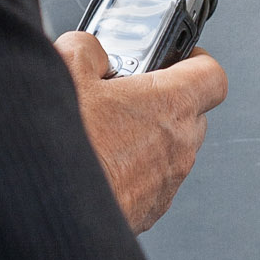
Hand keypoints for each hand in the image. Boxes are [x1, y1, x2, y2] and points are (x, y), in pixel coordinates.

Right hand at [53, 31, 227, 234]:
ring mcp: (166, 183)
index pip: (212, 75)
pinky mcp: (149, 211)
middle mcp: (178, 146)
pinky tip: (97, 161)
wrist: (48, 207)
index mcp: (170, 105)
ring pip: (170, 150)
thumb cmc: (63, 148)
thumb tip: (91, 51)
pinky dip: (133, 170)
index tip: (177, 58)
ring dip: (146, 137)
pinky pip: (152, 181)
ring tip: (104, 129)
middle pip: (192, 113)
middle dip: (162, 99)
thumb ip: (88, 48)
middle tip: (128, 92)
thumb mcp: (66, 71)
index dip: (196, 61)